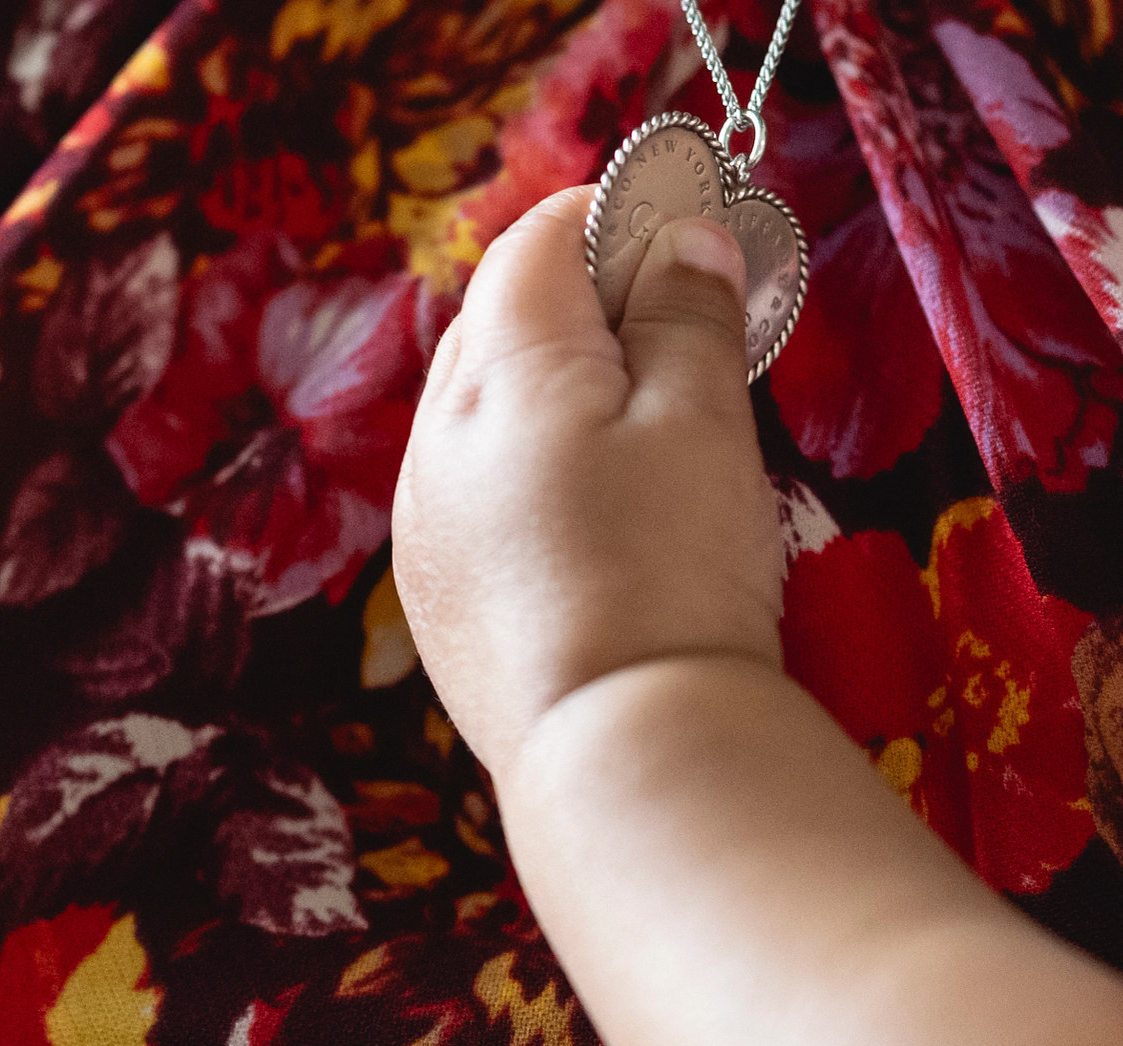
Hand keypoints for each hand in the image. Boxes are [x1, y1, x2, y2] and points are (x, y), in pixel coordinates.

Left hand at [393, 184, 781, 778]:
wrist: (620, 750)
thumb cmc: (672, 570)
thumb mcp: (701, 421)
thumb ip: (687, 315)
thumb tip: (682, 238)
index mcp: (498, 370)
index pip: (537, 241)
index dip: (616, 218)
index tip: (690, 235)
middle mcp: (434, 438)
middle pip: (499, 322)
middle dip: (586, 304)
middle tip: (682, 331)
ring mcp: (422, 524)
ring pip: (482, 415)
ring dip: (554, 394)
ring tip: (647, 433)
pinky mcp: (432, 599)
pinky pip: (474, 496)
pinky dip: (529, 475)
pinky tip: (594, 520)